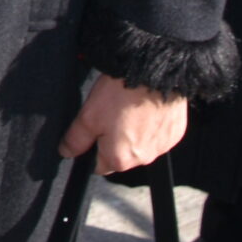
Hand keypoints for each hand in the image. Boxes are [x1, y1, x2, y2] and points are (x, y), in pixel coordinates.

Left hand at [59, 74, 186, 175]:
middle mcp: (143, 159)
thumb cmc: (121, 94)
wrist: (153, 75)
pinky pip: (157, 136)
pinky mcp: (174, 134)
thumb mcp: (88, 116)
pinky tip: (144, 108)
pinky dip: (150, 126)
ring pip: (140, 146)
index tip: (92, 130)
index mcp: (120, 159)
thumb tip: (66, 152)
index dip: (92, 148)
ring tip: (127, 108)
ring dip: (133, 133)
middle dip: (113, 140)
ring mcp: (162, 147)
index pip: (99, 165)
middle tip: (110, 114)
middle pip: (121, 156)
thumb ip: (76, 139)